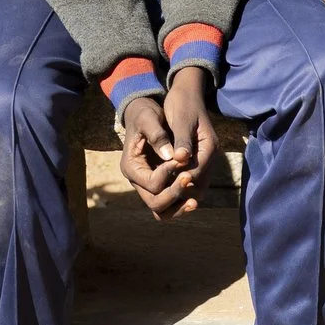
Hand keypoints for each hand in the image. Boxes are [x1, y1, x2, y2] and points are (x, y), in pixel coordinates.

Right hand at [118, 91, 200, 219]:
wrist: (144, 115)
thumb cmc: (145, 114)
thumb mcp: (148, 118)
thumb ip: (157, 136)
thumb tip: (171, 156)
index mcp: (131, 166)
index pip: (152, 183)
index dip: (169, 174)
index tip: (182, 159)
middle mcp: (137, 181)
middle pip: (155, 202)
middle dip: (174, 193)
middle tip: (189, 178)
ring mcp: (147, 186)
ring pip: (161, 210)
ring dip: (177, 208)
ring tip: (194, 202)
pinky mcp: (159, 185)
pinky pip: (168, 205)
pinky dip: (180, 205)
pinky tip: (194, 198)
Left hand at [161, 64, 218, 198]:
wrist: (186, 93)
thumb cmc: (182, 104)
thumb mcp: (181, 120)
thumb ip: (181, 140)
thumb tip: (180, 159)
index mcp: (210, 146)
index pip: (197, 172)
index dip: (179, 180)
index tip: (161, 183)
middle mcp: (211, 156)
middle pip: (199, 184)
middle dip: (181, 190)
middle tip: (159, 191)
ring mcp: (205, 158)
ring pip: (197, 185)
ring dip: (181, 190)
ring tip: (161, 191)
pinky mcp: (197, 159)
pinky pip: (192, 178)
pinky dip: (180, 183)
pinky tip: (164, 184)